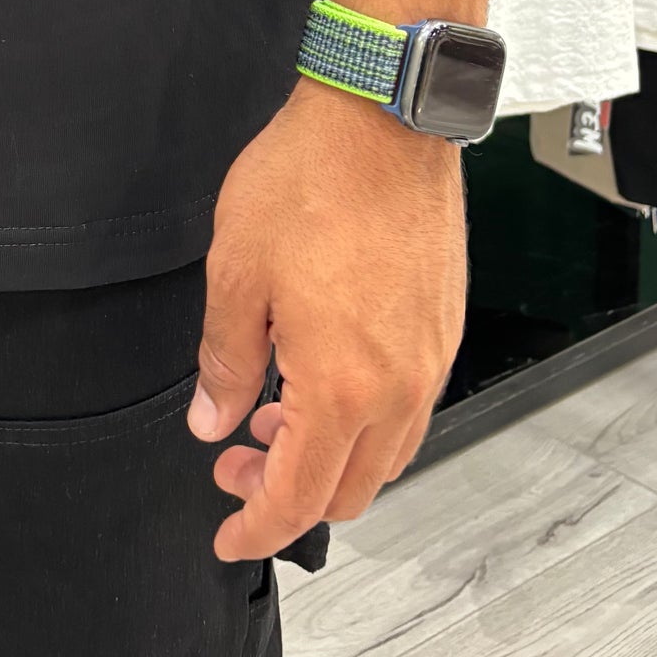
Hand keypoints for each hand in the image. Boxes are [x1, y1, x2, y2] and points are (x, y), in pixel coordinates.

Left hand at [187, 77, 464, 560]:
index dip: (256, 528)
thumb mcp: (235, 274)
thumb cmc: (309, 181)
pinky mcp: (444, 327)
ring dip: (329, 456)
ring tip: (273, 413)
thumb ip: (223, 363)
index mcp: (341, 387)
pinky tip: (320, 374)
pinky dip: (364, 418)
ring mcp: (430, 358)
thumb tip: (213, 422)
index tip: (229, 538)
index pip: (299, 498)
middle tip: (237, 460)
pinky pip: (408, 407)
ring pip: (385, 454)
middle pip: (349, 491)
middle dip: (288, 494)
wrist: (382, 119)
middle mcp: (399, 387)